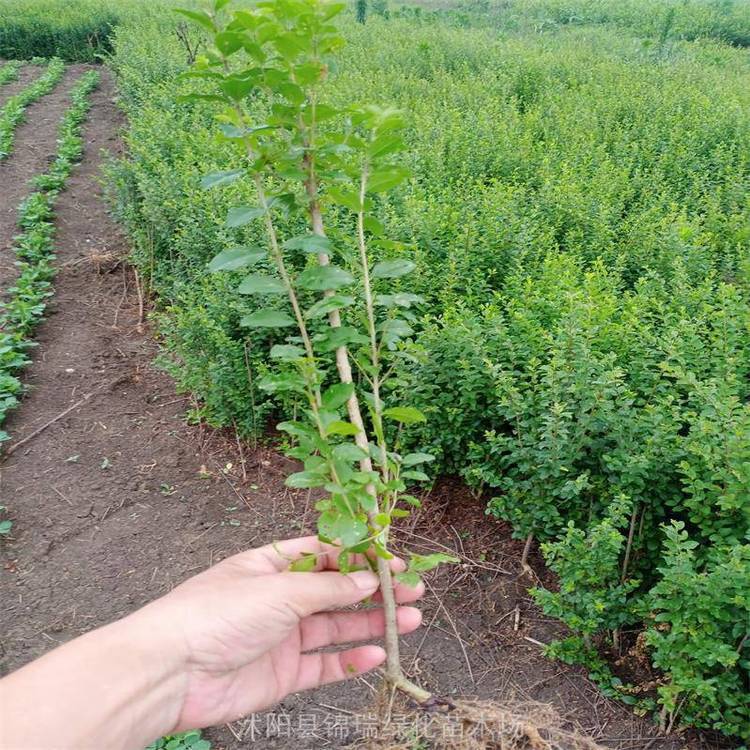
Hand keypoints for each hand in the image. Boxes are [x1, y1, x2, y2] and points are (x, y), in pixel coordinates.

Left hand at [140, 535, 423, 730]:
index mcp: (273, 566)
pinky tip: (377, 655)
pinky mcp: (282, 674)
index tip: (394, 560)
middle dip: (375, 590)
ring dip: (372, 622)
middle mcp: (280, 599)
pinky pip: (324, 665)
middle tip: (413, 591)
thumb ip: (328, 588)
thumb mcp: (279, 590)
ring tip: (411, 619)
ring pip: (337, 627)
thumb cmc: (216, 614)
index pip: (326, 554)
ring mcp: (283, 637)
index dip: (360, 556)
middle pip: (337, 591)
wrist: (172, 672)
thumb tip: (367, 578)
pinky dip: (351, 661)